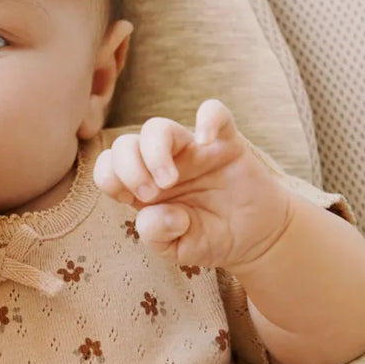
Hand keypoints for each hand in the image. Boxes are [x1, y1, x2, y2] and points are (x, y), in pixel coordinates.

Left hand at [94, 99, 292, 270]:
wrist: (256, 238)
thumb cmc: (210, 238)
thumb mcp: (179, 250)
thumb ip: (158, 237)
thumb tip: (154, 212)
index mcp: (144, 187)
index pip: (109, 167)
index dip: (111, 177)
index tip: (130, 200)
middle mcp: (162, 163)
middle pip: (125, 143)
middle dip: (128, 167)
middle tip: (150, 193)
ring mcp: (193, 150)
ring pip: (157, 127)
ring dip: (154, 151)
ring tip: (168, 180)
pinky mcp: (226, 142)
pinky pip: (215, 113)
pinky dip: (208, 119)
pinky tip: (206, 142)